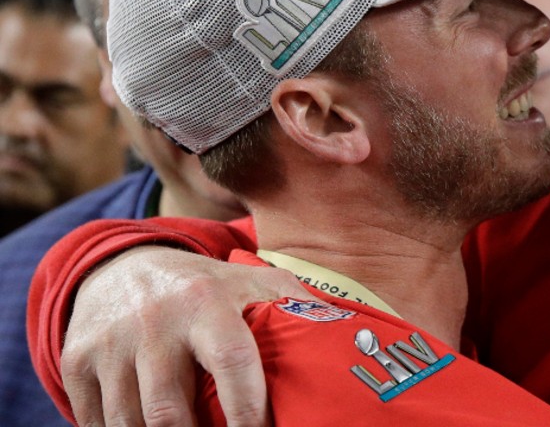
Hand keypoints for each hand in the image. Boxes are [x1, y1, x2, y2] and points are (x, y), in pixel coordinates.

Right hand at [61, 246, 307, 426]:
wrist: (122, 266)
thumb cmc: (204, 287)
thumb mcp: (250, 281)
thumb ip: (295, 304)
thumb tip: (346, 333)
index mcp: (206, 302)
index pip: (231, 361)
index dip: (248, 409)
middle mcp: (154, 323)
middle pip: (168, 411)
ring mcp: (108, 345)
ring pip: (129, 424)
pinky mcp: (75, 363)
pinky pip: (95, 423)